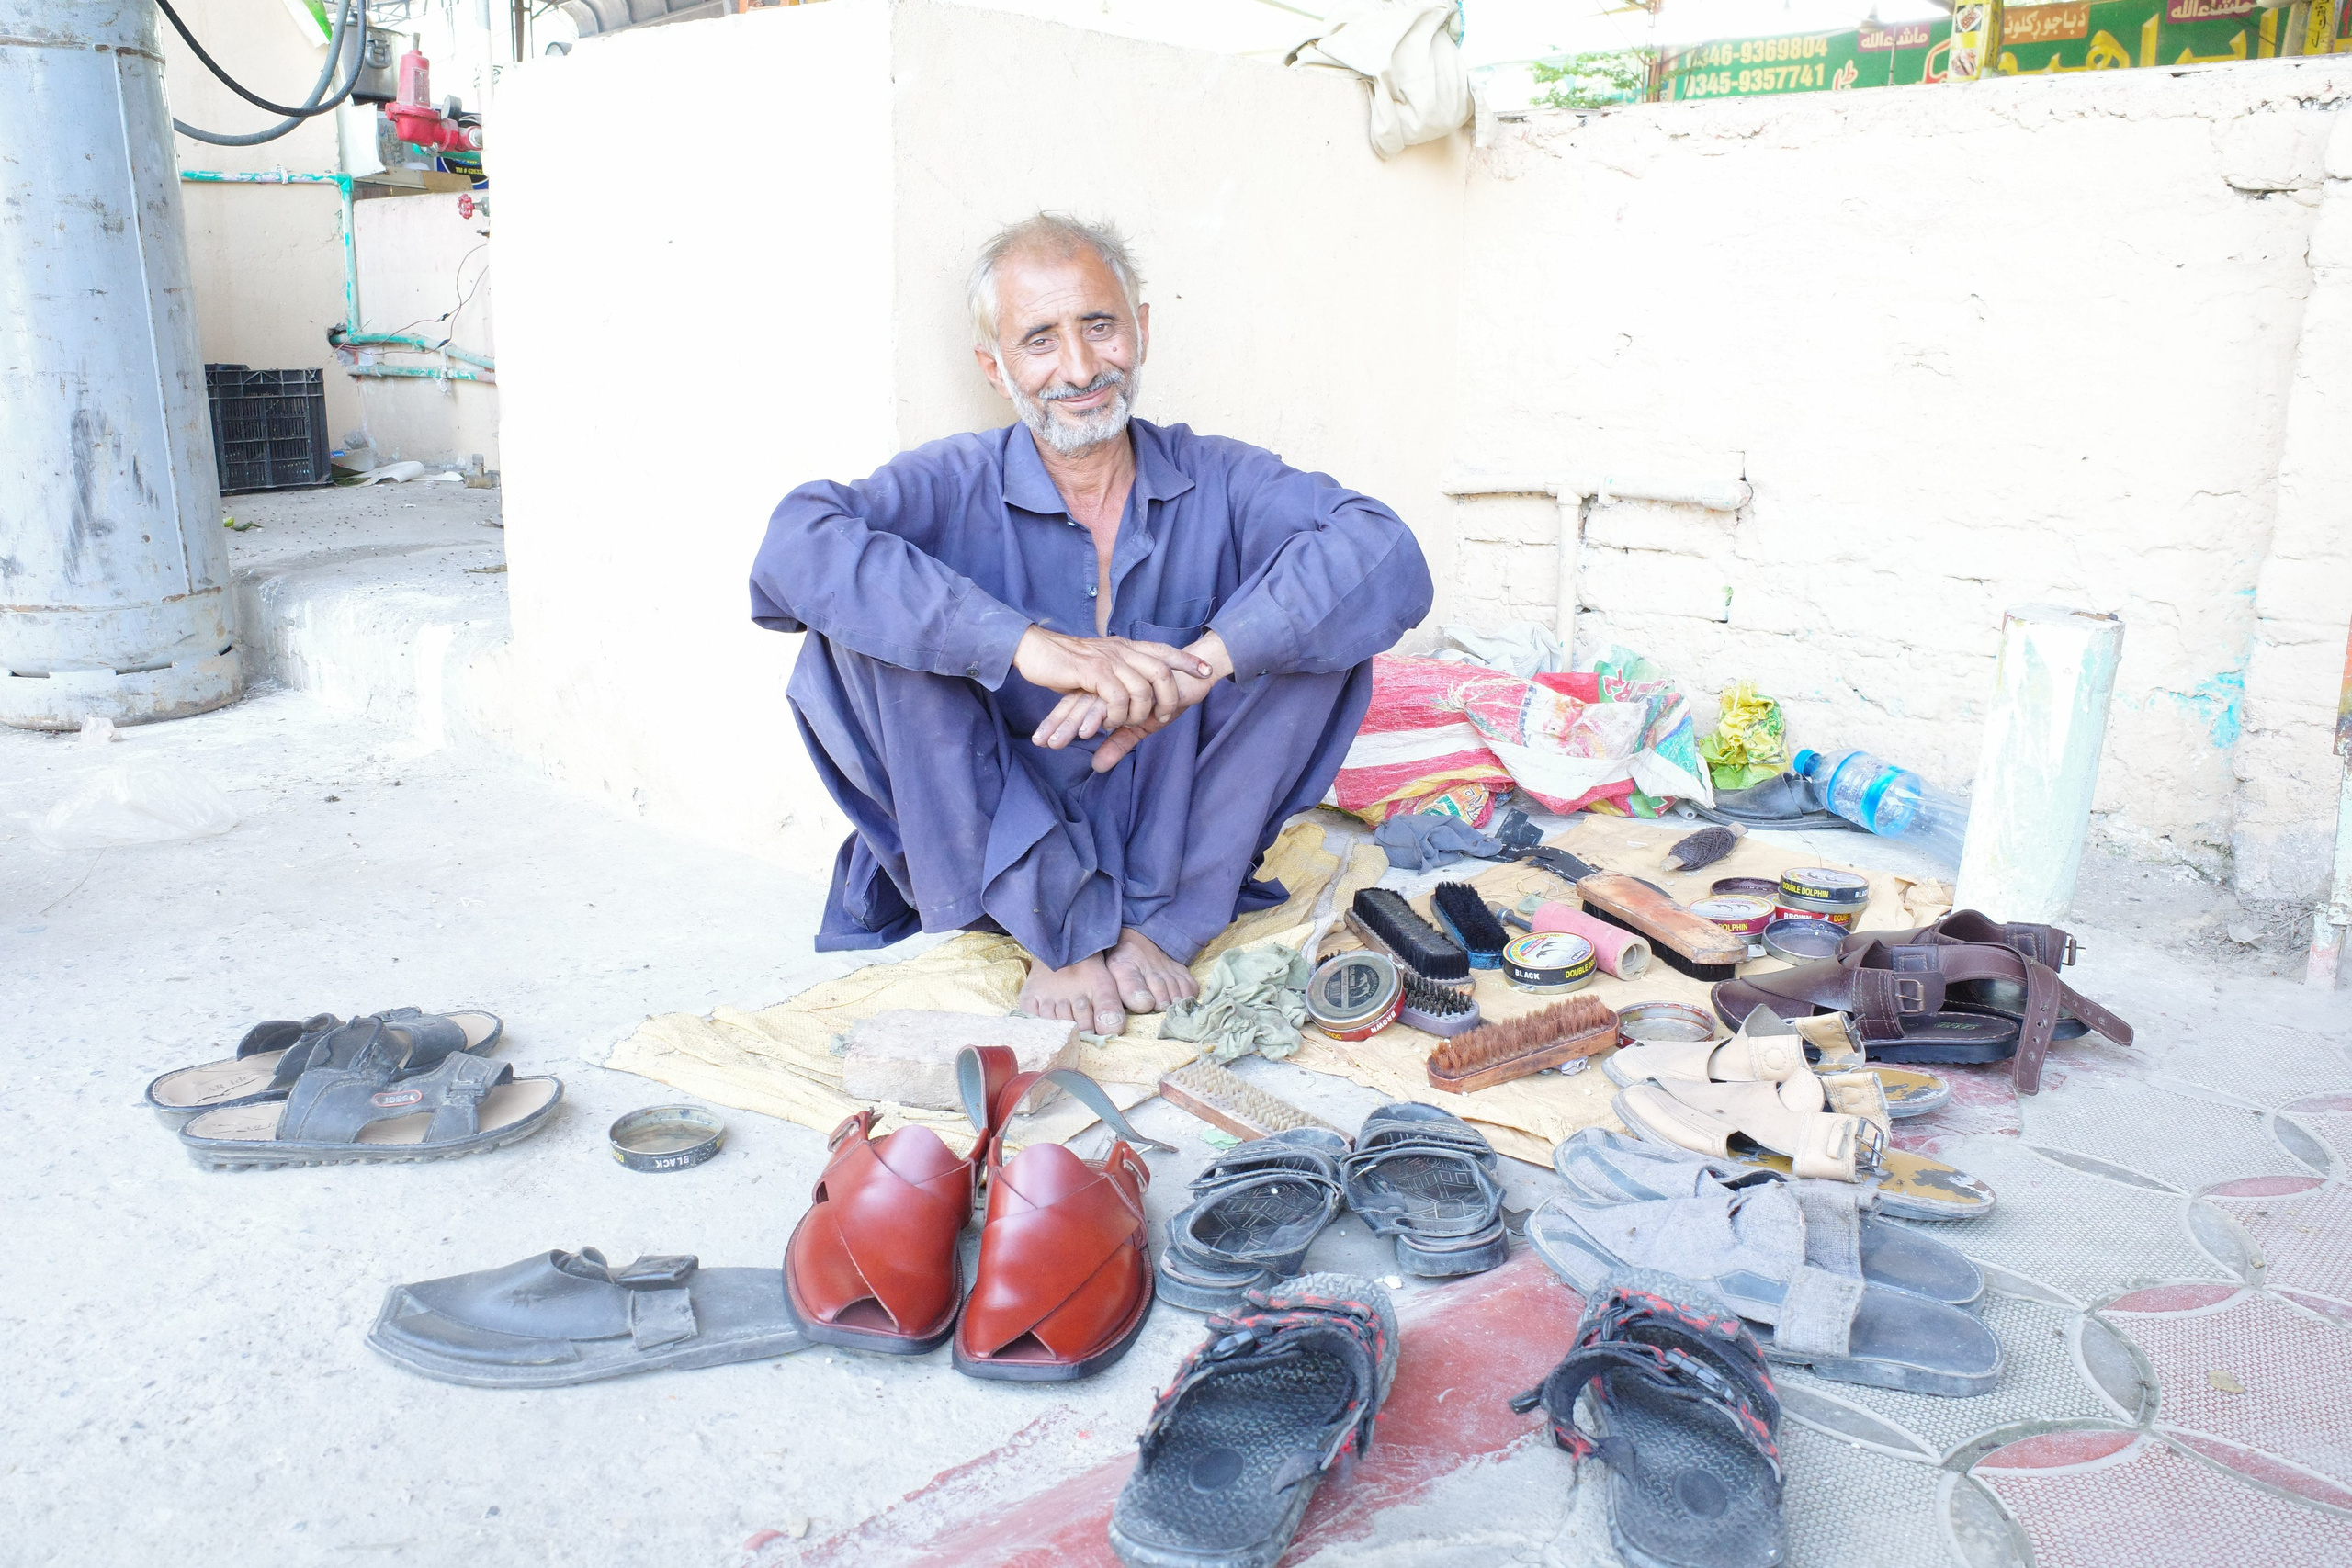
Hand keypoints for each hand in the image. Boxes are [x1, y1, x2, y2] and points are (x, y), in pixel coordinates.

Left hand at [1032, 632, 1233, 771]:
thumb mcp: (1140, 728)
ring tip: (1056, 743)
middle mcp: (1109, 684)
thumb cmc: (1168, 697)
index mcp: (1105, 690)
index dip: (1057, 723)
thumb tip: (1097, 767)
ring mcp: (1120, 682)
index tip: (1040, 740)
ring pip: (1090, 704)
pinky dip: (1099, 716)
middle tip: (1040, 743)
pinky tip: (1089, 730)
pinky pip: (1114, 702)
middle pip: (1076, 705)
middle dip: (1057, 725)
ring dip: (1072, 724)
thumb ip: (1117, 745)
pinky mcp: (1136, 683)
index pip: (1075, 707)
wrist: (1195, 677)